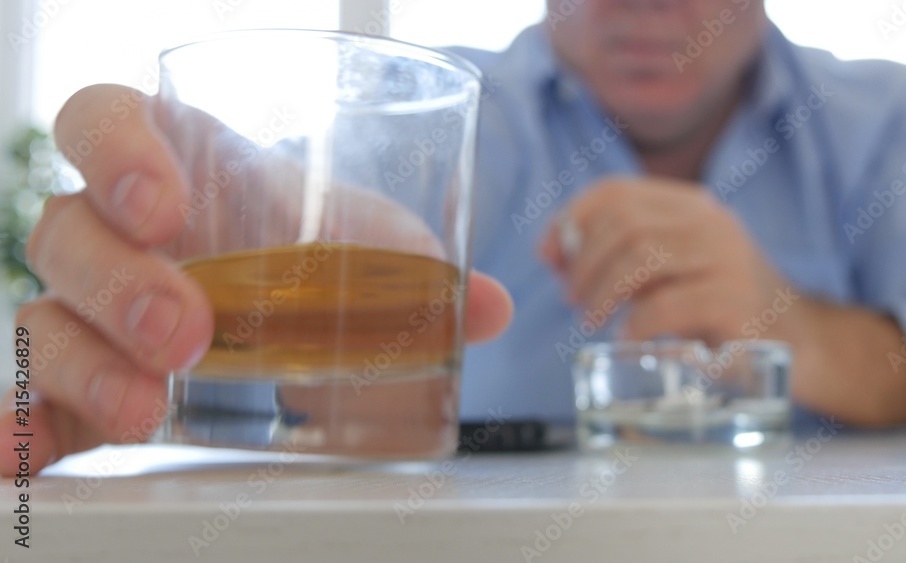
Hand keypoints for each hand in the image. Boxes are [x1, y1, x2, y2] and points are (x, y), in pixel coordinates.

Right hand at [1, 85, 511, 475]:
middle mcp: (121, 233)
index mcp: (180, 166)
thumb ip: (423, 266)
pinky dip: (18, 423)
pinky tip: (18, 458)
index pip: (106, 121)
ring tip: (149, 407)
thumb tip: (490, 306)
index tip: (161, 203)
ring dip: (85, 360)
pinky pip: (29, 393)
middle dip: (121, 282)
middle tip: (191, 331)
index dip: (116, 151)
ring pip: (45, 314)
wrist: (300, 302)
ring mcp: (95, 307)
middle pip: (68, 230)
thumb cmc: (319, 248)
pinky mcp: (88, 378)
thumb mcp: (373, 245)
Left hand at [541, 176, 905, 424]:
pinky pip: (665, 305)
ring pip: (641, 256)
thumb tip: (552, 252)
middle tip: (574, 299)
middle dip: (584, 263)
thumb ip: (616, 258)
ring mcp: (727, 258)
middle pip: (623, 224)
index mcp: (690, 206)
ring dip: (602, 291)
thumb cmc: (719, 307)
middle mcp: (710, 222)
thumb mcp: (668, 273)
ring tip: (591, 319)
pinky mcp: (736, 301)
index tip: (548, 255)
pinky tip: (630, 338)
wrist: (798, 342)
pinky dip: (635, 324)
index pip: (617, 191)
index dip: (572, 219)